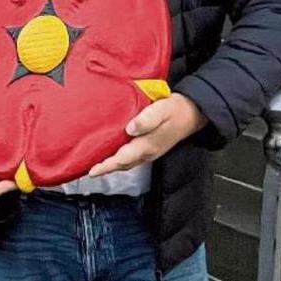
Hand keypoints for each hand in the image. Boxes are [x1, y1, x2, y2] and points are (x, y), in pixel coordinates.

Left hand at [88, 93, 208, 177]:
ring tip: (97, 164)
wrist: (192, 113)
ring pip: (127, 162)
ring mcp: (150, 152)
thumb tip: (130, 128)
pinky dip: (120, 159)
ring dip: (112, 165)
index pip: (122, 159)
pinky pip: (131, 157)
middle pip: (122, 164)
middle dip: (106, 168)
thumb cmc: (176, 110)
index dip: (106, 166)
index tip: (92, 171)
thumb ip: (147, 119)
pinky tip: (114, 152)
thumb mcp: (161, 110)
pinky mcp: (151, 147)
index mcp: (148, 145)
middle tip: (88, 170)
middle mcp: (148, 152)